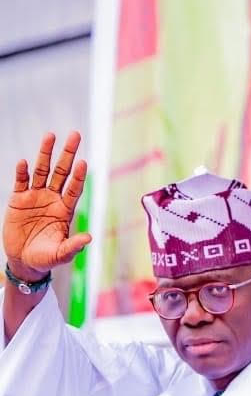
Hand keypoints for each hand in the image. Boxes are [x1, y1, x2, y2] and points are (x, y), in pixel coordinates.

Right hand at [4, 132, 91, 278]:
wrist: (24, 261)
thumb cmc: (46, 258)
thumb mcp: (61, 254)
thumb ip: (73, 246)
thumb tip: (89, 238)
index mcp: (65, 209)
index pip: (74, 188)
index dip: (78, 176)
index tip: (83, 162)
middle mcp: (52, 199)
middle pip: (61, 172)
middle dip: (67, 154)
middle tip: (75, 135)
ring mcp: (35, 197)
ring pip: (41, 171)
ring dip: (45, 154)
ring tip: (50, 135)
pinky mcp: (18, 200)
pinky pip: (20, 182)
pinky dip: (21, 172)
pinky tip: (23, 162)